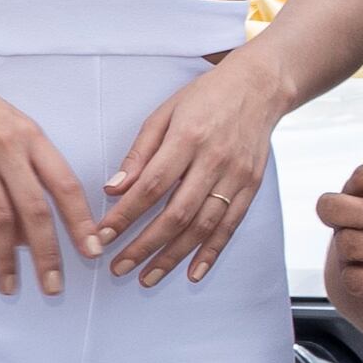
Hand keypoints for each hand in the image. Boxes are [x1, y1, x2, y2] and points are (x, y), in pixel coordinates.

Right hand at [0, 47, 99, 296]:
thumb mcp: (6, 124)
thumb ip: (24, 166)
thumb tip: (30, 224)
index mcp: (31, 136)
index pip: (66, 185)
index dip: (82, 221)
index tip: (94, 251)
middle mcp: (7, 146)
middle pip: (36, 209)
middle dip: (48, 253)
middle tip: (53, 287)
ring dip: (6, 258)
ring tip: (10, 286)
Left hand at [92, 56, 298, 287]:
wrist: (260, 86)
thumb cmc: (206, 96)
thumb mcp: (164, 113)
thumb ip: (139, 153)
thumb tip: (114, 189)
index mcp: (188, 137)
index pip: (151, 186)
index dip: (125, 215)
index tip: (103, 235)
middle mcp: (214, 160)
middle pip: (176, 213)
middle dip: (144, 245)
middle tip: (118, 266)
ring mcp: (236, 175)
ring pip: (203, 226)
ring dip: (173, 256)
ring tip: (147, 276)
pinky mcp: (252, 186)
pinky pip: (231, 225)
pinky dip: (212, 252)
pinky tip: (193, 272)